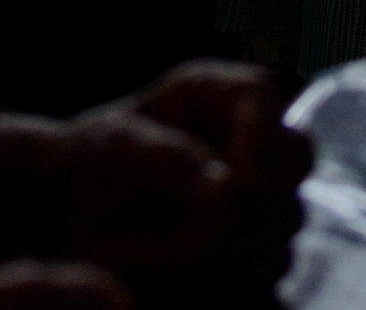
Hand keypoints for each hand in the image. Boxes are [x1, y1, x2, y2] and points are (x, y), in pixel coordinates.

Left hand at [0, 63, 309, 285]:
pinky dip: (238, 272)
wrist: (70, 217)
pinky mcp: (256, 242)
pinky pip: (273, 263)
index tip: (244, 182)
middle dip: (260, 196)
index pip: (264, 94)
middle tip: (213, 221)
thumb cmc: (91, 162)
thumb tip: (228, 194)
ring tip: (179, 242)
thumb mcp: (116, 147)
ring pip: (287, 219)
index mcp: (215, 96)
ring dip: (240, 240)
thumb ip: (171, 161)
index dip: (263, 134)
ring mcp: (258, 193)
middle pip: (295, 156)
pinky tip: (198, 267)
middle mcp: (246, 139)